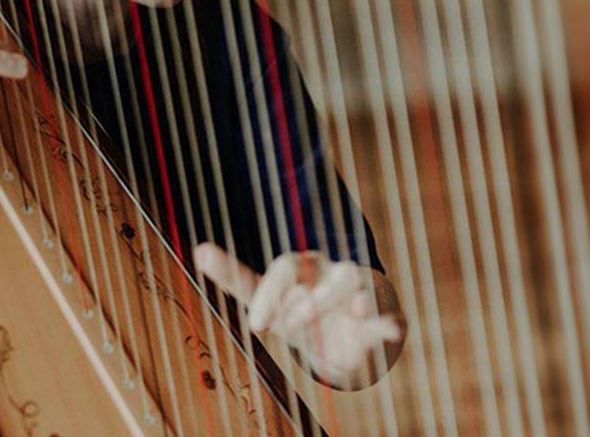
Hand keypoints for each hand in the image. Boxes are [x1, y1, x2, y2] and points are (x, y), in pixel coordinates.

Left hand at [195, 243, 404, 388]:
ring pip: (357, 282)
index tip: (256, 327)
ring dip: (350, 296)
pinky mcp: (382, 316)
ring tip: (353, 309)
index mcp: (303, 269)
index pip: (286, 268)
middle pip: (330, 275)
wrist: (341, 342)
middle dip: (313, 299)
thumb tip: (199, 248)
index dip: (271, 294)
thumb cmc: (298, 312)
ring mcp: (359, 291)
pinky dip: (389, 321)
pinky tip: (387, 329)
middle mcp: (332, 273)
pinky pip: (389, 314)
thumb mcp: (266, 301)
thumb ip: (236, 278)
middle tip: (291, 326)